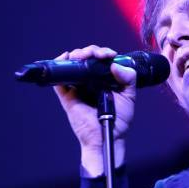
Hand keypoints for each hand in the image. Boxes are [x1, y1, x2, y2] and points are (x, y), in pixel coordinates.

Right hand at [53, 45, 135, 175]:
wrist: (107, 136)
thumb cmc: (118, 120)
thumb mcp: (129, 96)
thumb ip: (128, 78)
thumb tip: (115, 64)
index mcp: (104, 80)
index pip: (101, 60)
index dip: (103, 53)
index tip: (110, 55)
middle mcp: (90, 81)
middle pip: (86, 58)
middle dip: (91, 51)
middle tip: (97, 55)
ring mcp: (78, 87)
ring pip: (73, 64)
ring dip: (77, 54)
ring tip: (85, 55)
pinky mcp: (67, 95)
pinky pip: (59, 77)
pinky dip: (60, 64)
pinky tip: (67, 58)